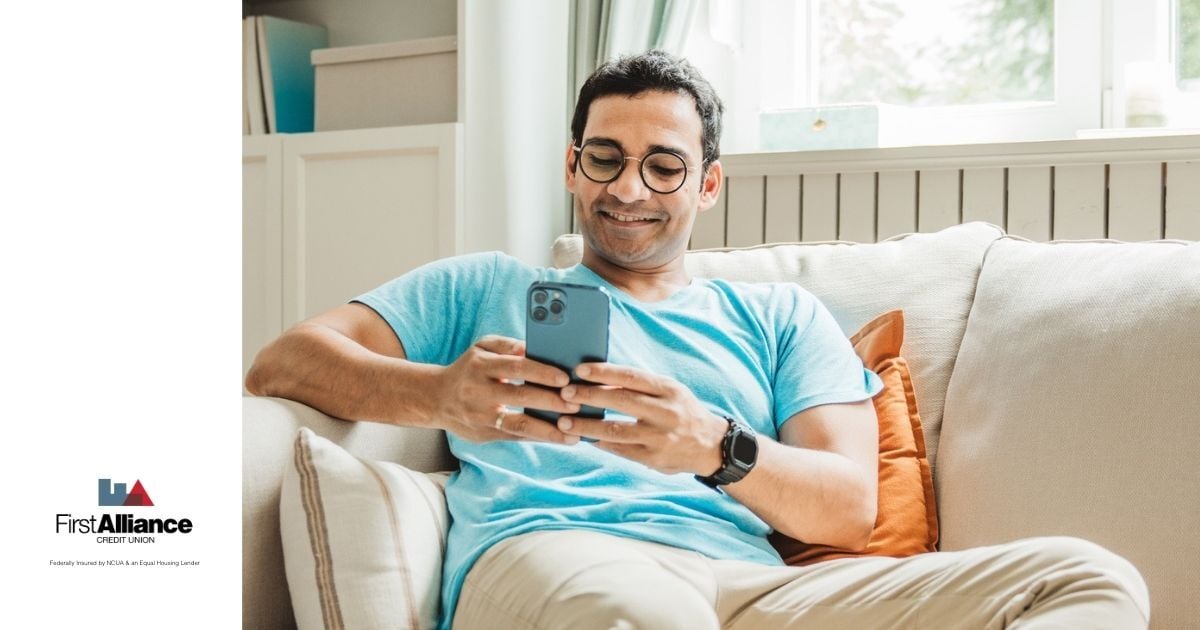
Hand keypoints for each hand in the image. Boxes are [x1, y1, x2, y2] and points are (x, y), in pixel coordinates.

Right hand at [432, 335, 581, 443]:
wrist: (436, 398)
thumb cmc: (468, 368)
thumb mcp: (481, 348)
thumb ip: (508, 346)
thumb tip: (536, 348)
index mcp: (481, 365)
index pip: (516, 367)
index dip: (542, 372)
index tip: (565, 378)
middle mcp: (479, 391)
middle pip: (520, 397)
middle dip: (551, 402)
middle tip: (577, 404)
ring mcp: (481, 416)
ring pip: (518, 425)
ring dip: (548, 431)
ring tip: (573, 433)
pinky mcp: (484, 435)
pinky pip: (515, 437)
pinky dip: (538, 437)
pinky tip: (559, 438)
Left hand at [555, 363, 726, 475]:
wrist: (711, 446)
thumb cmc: (682, 411)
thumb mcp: (670, 392)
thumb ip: (641, 386)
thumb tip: (599, 378)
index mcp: (668, 389)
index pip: (631, 377)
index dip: (603, 372)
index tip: (579, 370)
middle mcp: (666, 412)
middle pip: (621, 401)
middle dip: (589, 396)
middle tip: (565, 394)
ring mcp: (660, 437)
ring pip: (616, 430)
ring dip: (586, 426)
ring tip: (564, 423)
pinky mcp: (654, 458)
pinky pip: (621, 450)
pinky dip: (600, 443)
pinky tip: (584, 438)